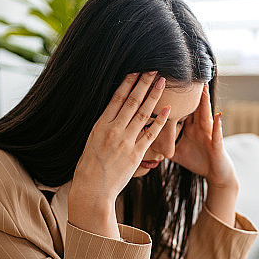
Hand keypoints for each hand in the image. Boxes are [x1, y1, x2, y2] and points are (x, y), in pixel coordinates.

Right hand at [72, 72, 170, 202]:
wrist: (92, 188)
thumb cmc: (90, 167)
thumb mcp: (92, 141)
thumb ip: (105, 127)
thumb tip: (114, 115)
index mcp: (101, 125)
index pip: (116, 98)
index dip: (128, 83)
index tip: (136, 70)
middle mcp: (113, 130)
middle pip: (132, 101)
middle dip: (143, 83)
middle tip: (154, 69)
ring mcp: (125, 141)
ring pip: (143, 113)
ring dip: (154, 96)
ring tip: (162, 82)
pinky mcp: (135, 154)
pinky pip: (151, 134)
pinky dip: (160, 121)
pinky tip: (168, 109)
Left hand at [170, 84, 237, 189]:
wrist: (214, 174)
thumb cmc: (197, 161)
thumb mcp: (177, 152)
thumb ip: (163, 145)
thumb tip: (144, 140)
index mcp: (189, 128)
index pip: (180, 109)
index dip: (173, 98)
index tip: (164, 83)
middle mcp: (200, 127)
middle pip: (193, 106)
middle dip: (189, 91)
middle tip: (185, 74)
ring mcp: (209, 134)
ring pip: (206, 115)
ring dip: (205, 101)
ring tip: (204, 87)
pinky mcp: (217, 144)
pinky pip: (217, 133)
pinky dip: (218, 125)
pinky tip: (218, 115)